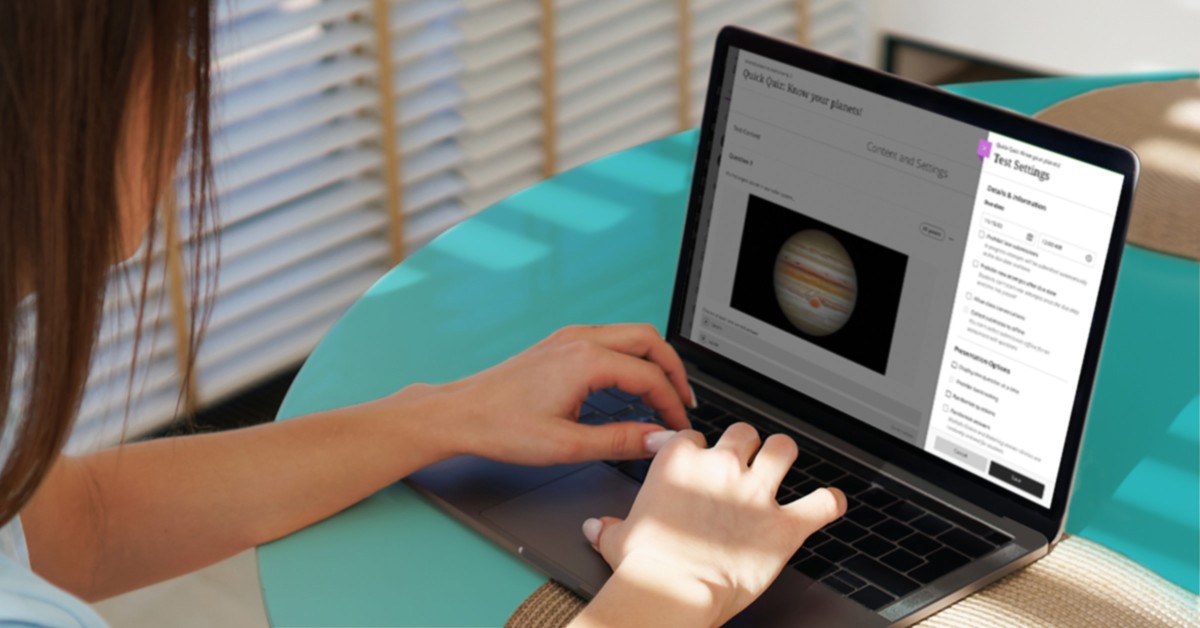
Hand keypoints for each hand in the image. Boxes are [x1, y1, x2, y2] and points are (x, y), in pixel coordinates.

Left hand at [413, 324, 695, 465]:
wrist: (459, 414)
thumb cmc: (501, 427)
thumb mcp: (566, 445)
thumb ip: (619, 441)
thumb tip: (658, 440)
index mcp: (585, 360)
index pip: (650, 376)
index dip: (672, 404)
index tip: (679, 428)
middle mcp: (580, 339)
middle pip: (649, 341)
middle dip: (674, 371)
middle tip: (683, 404)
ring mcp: (569, 338)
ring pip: (631, 335)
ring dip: (653, 362)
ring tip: (663, 395)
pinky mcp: (560, 344)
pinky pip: (611, 340)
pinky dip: (631, 358)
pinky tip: (631, 385)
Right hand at [575, 425, 846, 626]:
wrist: (672, 592)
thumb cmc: (645, 566)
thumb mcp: (617, 539)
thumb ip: (609, 528)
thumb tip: (596, 527)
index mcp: (679, 461)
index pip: (695, 435)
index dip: (699, 450)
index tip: (700, 463)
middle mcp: (720, 467)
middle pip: (743, 433)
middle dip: (745, 447)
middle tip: (744, 466)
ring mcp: (755, 492)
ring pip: (783, 448)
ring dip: (784, 457)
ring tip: (782, 467)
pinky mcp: (784, 524)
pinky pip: (821, 502)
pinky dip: (829, 503)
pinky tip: (827, 504)